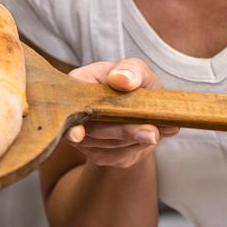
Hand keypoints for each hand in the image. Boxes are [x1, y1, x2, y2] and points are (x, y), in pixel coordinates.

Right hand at [63, 58, 178, 168]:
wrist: (142, 108)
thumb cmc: (134, 83)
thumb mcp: (137, 69)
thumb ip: (131, 70)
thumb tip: (121, 79)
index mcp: (78, 86)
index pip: (69, 106)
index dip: (72, 123)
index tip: (78, 134)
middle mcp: (75, 115)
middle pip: (94, 130)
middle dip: (125, 131)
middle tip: (151, 134)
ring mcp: (85, 139)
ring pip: (109, 146)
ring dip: (134, 140)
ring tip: (157, 131)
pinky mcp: (100, 155)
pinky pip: (118, 157)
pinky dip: (137, 148)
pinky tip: (150, 137)